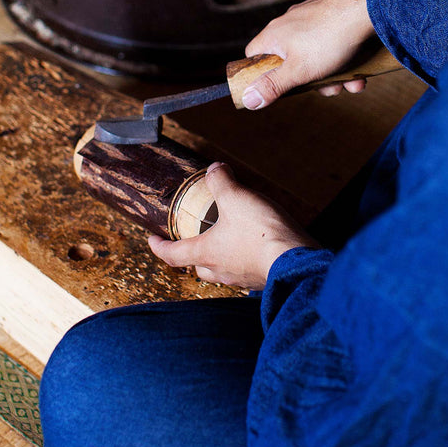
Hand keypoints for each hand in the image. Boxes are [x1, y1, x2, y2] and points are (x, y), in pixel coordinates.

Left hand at [148, 162, 316, 288]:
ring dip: (220, 256)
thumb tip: (214, 169)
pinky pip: (245, 269)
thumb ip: (221, 181)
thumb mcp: (236, 197)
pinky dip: (243, 258)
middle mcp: (221, 270)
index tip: (152, 240)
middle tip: (193, 239)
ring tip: (226, 238)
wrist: (295, 259)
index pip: (172, 254)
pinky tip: (253, 246)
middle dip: (192, 253)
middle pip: (198, 265)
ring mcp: (242, 277)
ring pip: (222, 269)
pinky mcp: (262, 277)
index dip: (158, 246)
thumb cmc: (260, 233)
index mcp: (206, 253)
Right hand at [241, 0, 377, 108]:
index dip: (260, 74)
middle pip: (290, 61)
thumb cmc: (330, 38)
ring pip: (316, 56)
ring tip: (350, 83)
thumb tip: (248, 100)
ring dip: (333, 76)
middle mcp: (290, 23)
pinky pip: (333, 45)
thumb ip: (273, 86)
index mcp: (274, 34)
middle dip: (311, 81)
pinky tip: (360, 74)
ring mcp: (312, 19)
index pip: (254, 55)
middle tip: (328, 89)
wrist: (368, 7)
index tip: (274, 88)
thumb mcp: (298, 71)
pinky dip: (345, 62)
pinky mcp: (333, 17)